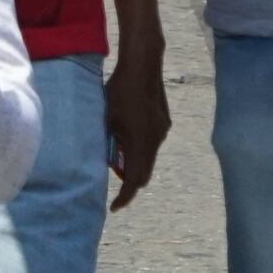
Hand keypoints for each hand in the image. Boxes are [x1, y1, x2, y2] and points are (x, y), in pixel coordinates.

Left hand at [104, 34, 171, 206]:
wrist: (143, 65)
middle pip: (145, 173)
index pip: (134, 180)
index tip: (114, 207)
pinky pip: (153, 144)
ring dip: (136, 164)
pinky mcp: (164, 121)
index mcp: (141, 143)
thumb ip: (110, 143)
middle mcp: (156, 140)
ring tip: (119, 159)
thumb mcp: (108, 120)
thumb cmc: (120, 91)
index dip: (124, 197)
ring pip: (150, 158)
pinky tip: (129, 139)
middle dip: (130, 183)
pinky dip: (142, 150)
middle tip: (115, 186)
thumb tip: (107, 161)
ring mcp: (162, 130)